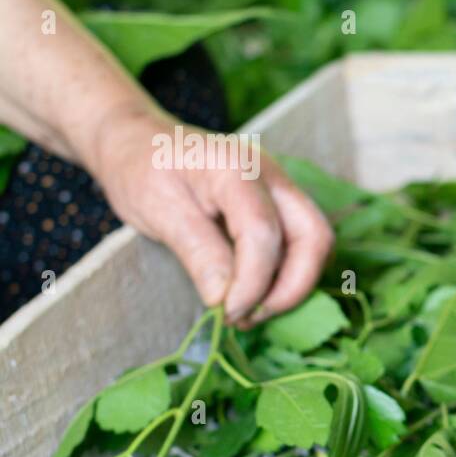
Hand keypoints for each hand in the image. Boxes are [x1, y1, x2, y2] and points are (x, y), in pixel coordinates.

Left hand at [91, 110, 333, 326]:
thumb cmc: (140, 169)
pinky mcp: (280, 205)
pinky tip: (253, 292)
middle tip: (249, 316)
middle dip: (291, 287)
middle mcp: (272, 176)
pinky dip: (285, 275)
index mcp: (236, 168)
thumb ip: (198, 253)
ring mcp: (281, 189)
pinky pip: (301, 245)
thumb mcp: (158, 211)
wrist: (139, 141)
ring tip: (249, 310)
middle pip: (314, 237)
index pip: (263, 233)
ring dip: (291, 285)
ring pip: (315, 244)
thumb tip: (226, 301)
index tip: (227, 313)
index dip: (253, 282)